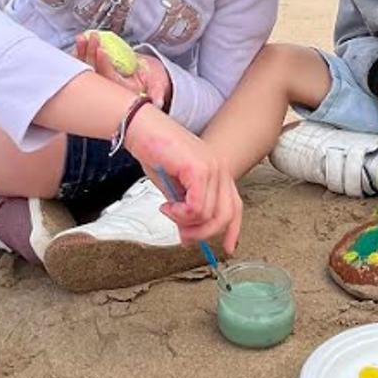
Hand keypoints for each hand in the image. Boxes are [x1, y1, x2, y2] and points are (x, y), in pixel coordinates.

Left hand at [75, 33, 171, 108]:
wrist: (144, 83)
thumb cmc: (150, 83)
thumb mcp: (157, 86)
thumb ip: (157, 92)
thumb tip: (157, 101)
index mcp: (121, 95)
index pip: (110, 80)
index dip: (104, 65)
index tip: (101, 50)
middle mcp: (107, 92)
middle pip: (94, 74)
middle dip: (91, 55)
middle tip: (92, 37)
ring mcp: (99, 85)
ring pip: (87, 70)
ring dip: (82, 53)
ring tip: (82, 37)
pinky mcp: (94, 77)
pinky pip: (83, 67)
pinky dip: (81, 54)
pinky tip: (81, 42)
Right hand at [123, 103, 241, 253]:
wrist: (141, 129)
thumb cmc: (155, 152)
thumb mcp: (174, 189)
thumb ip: (186, 210)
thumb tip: (188, 233)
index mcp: (218, 172)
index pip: (235, 207)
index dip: (234, 230)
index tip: (229, 248)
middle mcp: (220, 169)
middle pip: (226, 215)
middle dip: (203, 233)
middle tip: (183, 236)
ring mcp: (212, 168)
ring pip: (209, 215)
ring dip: (185, 222)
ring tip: (168, 211)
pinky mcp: (199, 168)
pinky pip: (197, 207)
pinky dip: (180, 214)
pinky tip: (167, 206)